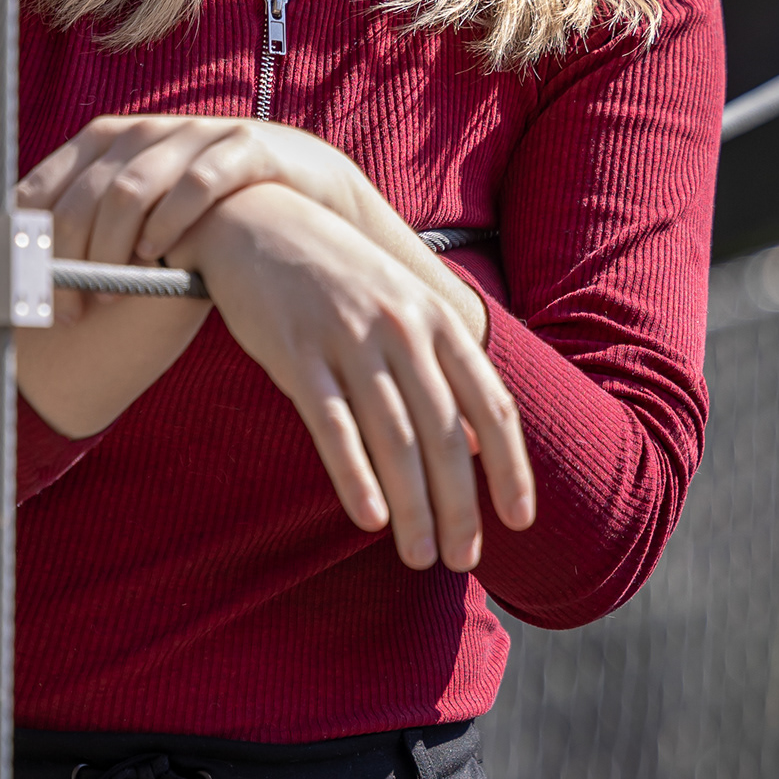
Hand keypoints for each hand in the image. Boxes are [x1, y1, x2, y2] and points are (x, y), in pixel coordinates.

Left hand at [18, 112, 381, 300]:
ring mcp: (194, 133)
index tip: (22, 287)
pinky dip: (171, 222)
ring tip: (109, 294)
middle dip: (69, 259)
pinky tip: (162, 257)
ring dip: (113, 249)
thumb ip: (99, 231)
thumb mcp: (147, 213)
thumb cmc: (211, 209)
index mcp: (107, 141)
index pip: (45, 184)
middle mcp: (145, 131)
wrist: (307, 185)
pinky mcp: (244, 145)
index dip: (28, 239)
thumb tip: (32, 282)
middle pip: (84, 195)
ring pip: (132, 189)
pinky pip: (198, 183)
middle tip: (68, 309)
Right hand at [170, 182, 533, 571]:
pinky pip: (334, 425)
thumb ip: (442, 364)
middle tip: (463, 560)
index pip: (490, 405)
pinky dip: (355, 476)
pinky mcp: (297, 354)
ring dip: (413, 507)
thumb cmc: (337, 273)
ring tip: (419, 556)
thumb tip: (475, 441)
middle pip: (445, 434)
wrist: (259, 219)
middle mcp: (404, 328)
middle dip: (460, 506)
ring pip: (394, 439)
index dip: (510, 468)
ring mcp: (350, 339)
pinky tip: (369, 519)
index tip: (519, 521)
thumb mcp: (403, 305)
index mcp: (438, 318)